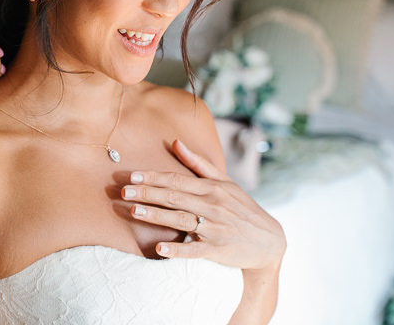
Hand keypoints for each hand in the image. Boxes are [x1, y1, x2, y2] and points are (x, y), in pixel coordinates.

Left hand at [122, 139, 285, 270]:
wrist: (270, 241)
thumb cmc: (241, 208)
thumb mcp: (225, 182)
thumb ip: (199, 163)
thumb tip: (175, 142)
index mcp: (212, 188)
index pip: (177, 180)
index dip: (154, 177)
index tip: (132, 176)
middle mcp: (213, 206)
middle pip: (175, 198)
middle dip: (148, 193)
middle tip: (124, 191)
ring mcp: (215, 229)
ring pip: (182, 220)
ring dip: (157, 216)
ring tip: (134, 212)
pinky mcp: (218, 250)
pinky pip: (194, 250)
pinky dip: (177, 250)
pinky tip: (159, 249)